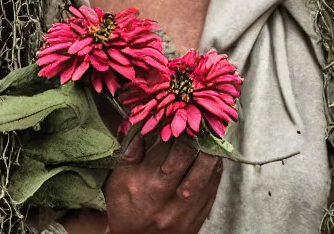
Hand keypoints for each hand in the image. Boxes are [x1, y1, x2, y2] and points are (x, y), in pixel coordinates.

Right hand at [102, 133, 222, 233]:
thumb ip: (132, 151)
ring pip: (206, 173)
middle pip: (190, 157)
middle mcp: (168, 196)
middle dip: (193, 136)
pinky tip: (213, 160)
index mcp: (147, 181)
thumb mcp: (119, 178)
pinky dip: (214, 172)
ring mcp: (185, 210)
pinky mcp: (197, 219)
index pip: (167, 146)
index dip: (175, 127)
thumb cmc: (122, 208)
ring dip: (209, 152)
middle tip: (197, 122)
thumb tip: (144, 126)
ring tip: (209, 137)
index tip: (179, 115)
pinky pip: (212, 191)